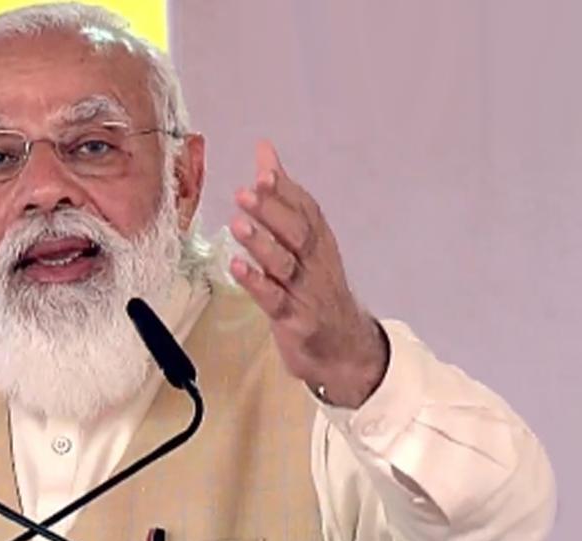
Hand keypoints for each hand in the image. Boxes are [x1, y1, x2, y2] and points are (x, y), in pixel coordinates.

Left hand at [228, 140, 386, 407]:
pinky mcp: (294, 320)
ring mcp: (306, 292)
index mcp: (319, 242)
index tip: (264, 169)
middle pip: (297, 233)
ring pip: (284, 264)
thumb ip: (282, 197)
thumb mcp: (304, 242)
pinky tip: (236, 267)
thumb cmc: (316, 288)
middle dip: (273, 210)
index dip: (285, 190)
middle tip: (247, 191)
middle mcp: (316, 263)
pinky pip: (274, 299)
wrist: (345, 348)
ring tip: (238, 224)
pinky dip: (255, 283)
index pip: (306, 210)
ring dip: (261, 243)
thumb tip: (265, 151)